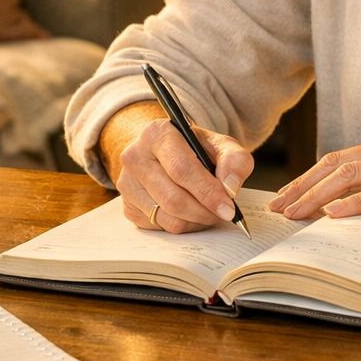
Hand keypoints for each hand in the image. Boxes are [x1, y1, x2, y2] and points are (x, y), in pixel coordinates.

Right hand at [102, 103, 253, 233]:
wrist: (165, 153)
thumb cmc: (194, 149)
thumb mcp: (220, 145)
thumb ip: (234, 160)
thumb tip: (230, 187)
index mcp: (157, 133)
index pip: (182, 169)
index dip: (208, 192)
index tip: (228, 208)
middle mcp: (135, 156)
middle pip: (173, 198)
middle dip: (204, 211)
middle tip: (223, 213)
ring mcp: (126, 183)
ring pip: (167, 217)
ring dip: (195, 221)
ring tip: (208, 211)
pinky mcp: (127, 206)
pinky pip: (159, 227)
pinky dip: (181, 226)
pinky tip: (190, 213)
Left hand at [267, 133, 360, 220]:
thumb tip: (353, 208)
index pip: (338, 159)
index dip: (308, 178)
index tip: (286, 196)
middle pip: (335, 163)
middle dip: (302, 186)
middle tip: (278, 208)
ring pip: (350, 175)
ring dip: (317, 195)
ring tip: (296, 213)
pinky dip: (354, 203)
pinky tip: (334, 214)